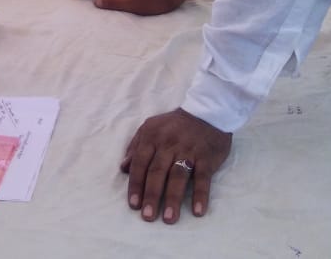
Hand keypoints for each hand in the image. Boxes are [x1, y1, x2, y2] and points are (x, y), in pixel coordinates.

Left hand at [121, 108, 231, 222]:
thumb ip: (136, 146)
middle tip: (147, 216)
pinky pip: (203, 178)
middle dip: (151, 195)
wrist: (207, 112)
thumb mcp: (150, 127)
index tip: (133, 204)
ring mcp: (188, 151)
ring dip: (173, 198)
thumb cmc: (175, 124)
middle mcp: (168, 144)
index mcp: (152, 137)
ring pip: (178, 176)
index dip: (136, 184)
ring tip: (168, 218)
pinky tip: (198, 210)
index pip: (140, 163)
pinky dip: (201, 194)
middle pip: (157, 172)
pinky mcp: (206, 158)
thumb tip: (123, 167)